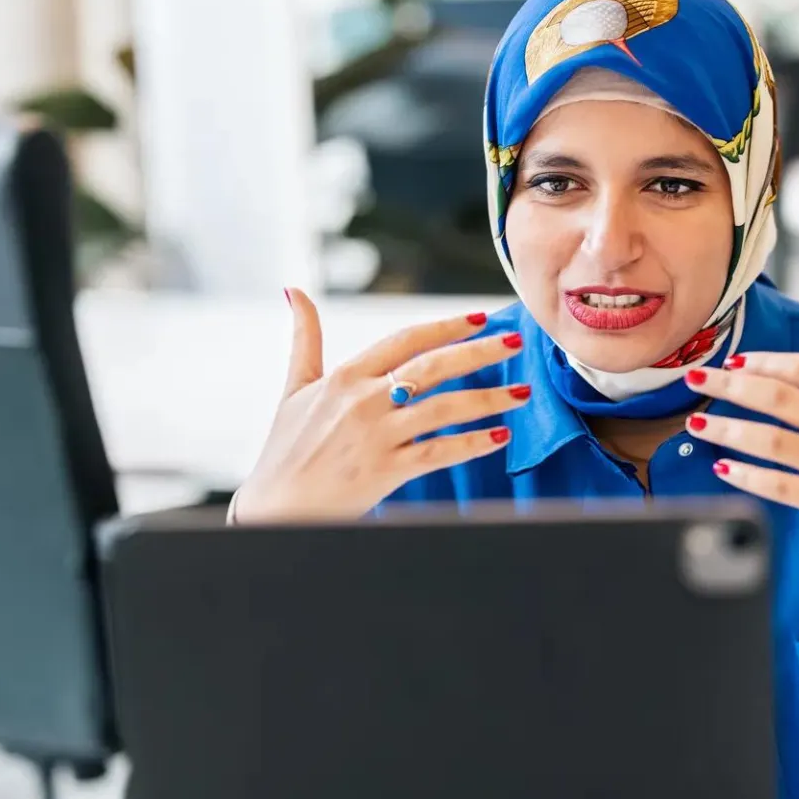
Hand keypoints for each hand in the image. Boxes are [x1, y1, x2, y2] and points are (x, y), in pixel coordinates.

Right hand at [229, 289, 529, 522]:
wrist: (276, 506)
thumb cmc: (286, 447)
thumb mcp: (294, 387)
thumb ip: (304, 337)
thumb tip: (294, 292)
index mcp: (345, 376)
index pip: (406, 339)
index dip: (446, 326)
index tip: (480, 318)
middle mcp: (364, 400)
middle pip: (434, 366)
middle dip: (481, 352)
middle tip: (517, 341)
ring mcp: (377, 435)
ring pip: (445, 409)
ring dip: (489, 399)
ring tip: (522, 393)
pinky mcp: (386, 470)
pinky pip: (439, 453)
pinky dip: (472, 443)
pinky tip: (500, 435)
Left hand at [683, 301, 798, 596]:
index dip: (768, 360)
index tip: (739, 358)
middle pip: (778, 399)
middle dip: (731, 384)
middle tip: (696, 377)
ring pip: (770, 441)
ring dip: (727, 429)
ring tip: (694, 421)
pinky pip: (779, 486)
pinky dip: (748, 476)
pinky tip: (721, 467)